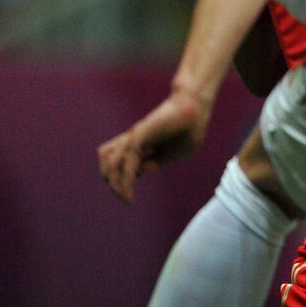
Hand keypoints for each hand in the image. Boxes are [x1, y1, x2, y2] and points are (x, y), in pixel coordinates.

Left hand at [97, 88, 209, 203]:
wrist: (196, 108)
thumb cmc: (189, 128)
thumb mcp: (174, 153)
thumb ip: (158, 161)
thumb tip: (142, 172)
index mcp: (142, 145)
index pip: (118, 163)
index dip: (121, 182)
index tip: (130, 195)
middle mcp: (133, 140)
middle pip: (108, 164)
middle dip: (114, 184)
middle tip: (126, 198)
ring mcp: (134, 137)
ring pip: (110, 163)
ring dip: (115, 183)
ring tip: (125, 196)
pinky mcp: (139, 135)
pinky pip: (126, 161)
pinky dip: (124, 178)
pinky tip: (130, 189)